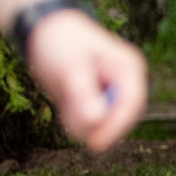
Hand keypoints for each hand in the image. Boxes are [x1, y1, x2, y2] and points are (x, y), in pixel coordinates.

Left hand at [24, 9, 146, 151]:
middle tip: (69, 123)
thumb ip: (83, 94)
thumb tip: (95, 122)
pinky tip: (63, 104)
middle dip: (96, 125)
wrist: (44, 30)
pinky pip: (91, 119)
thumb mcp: (70, 67)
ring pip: (105, 122)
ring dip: (82, 121)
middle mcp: (125, 81)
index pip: (131, 104)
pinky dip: (76, 119)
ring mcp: (112, 90)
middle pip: (121, 116)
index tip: (95, 145)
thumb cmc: (59, 42)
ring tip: (63, 101)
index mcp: (128, 68)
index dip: (116, 127)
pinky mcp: (97, 98)